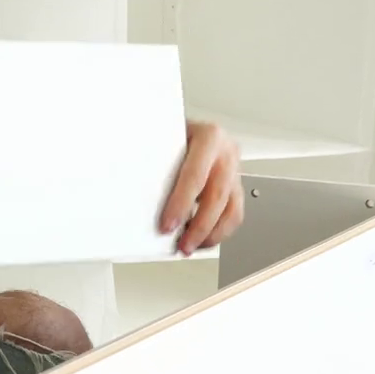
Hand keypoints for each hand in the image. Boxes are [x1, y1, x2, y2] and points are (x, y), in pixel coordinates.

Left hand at [159, 121, 243, 254]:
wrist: (188, 126)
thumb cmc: (174, 132)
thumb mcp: (165, 137)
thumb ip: (157, 161)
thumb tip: (138, 193)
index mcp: (209, 136)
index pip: (195, 176)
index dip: (181, 204)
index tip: (167, 225)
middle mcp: (226, 152)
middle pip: (216, 196)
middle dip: (198, 226)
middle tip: (182, 244)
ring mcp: (235, 169)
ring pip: (231, 209)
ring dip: (210, 234)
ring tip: (191, 246)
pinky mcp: (236, 185)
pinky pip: (234, 213)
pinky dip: (219, 231)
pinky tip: (203, 239)